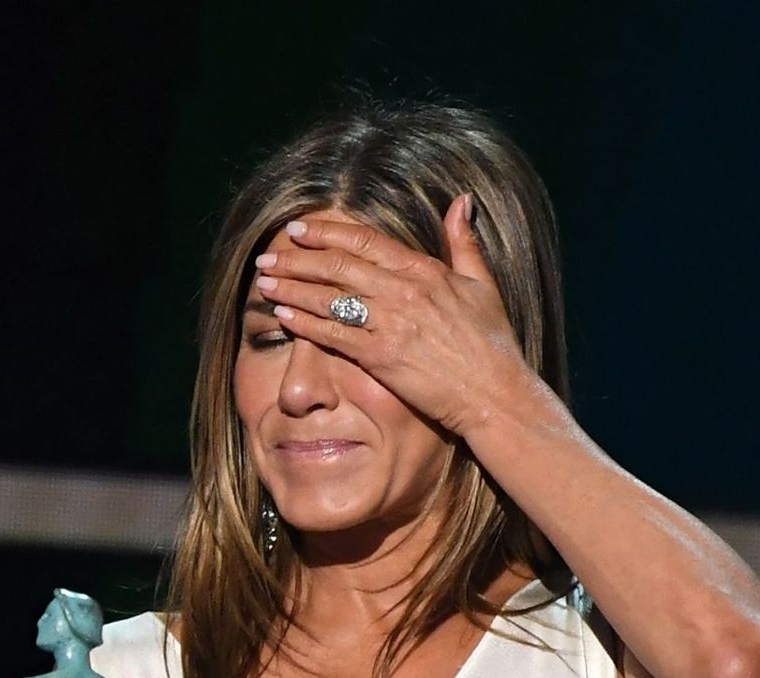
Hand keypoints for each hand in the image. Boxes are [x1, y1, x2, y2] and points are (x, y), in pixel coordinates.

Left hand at [252, 195, 533, 437]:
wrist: (495, 395)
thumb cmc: (493, 345)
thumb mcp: (483, 285)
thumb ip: (464, 242)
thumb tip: (462, 200)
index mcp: (425, 271)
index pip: (366, 242)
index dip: (327, 233)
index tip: (298, 229)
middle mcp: (404, 292)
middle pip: (338, 266)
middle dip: (297, 259)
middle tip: (268, 256)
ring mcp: (391, 325)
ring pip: (330, 298)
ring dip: (292, 287)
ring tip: (264, 282)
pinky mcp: (381, 358)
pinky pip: (334, 335)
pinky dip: (305, 323)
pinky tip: (282, 314)